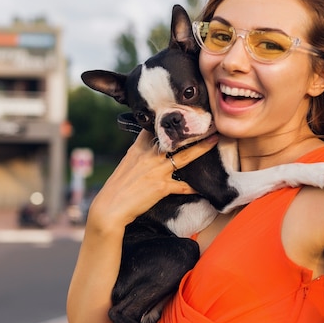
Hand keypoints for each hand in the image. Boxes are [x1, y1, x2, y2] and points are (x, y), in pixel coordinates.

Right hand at [87, 130, 218, 232]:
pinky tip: (203, 187)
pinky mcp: (161, 187)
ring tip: (213, 141)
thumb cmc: (117, 188)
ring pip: (184, 157)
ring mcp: (157, 170)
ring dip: (201, 149)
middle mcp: (149, 156)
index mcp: (138, 149)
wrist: (110, 207)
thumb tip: (150, 148)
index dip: (168, 121)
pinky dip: (194, 187)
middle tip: (206, 122)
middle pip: (174, 140)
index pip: (154, 129)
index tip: (182, 114)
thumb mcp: (127, 164)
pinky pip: (183, 186)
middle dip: (190, 131)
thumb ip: (139, 154)